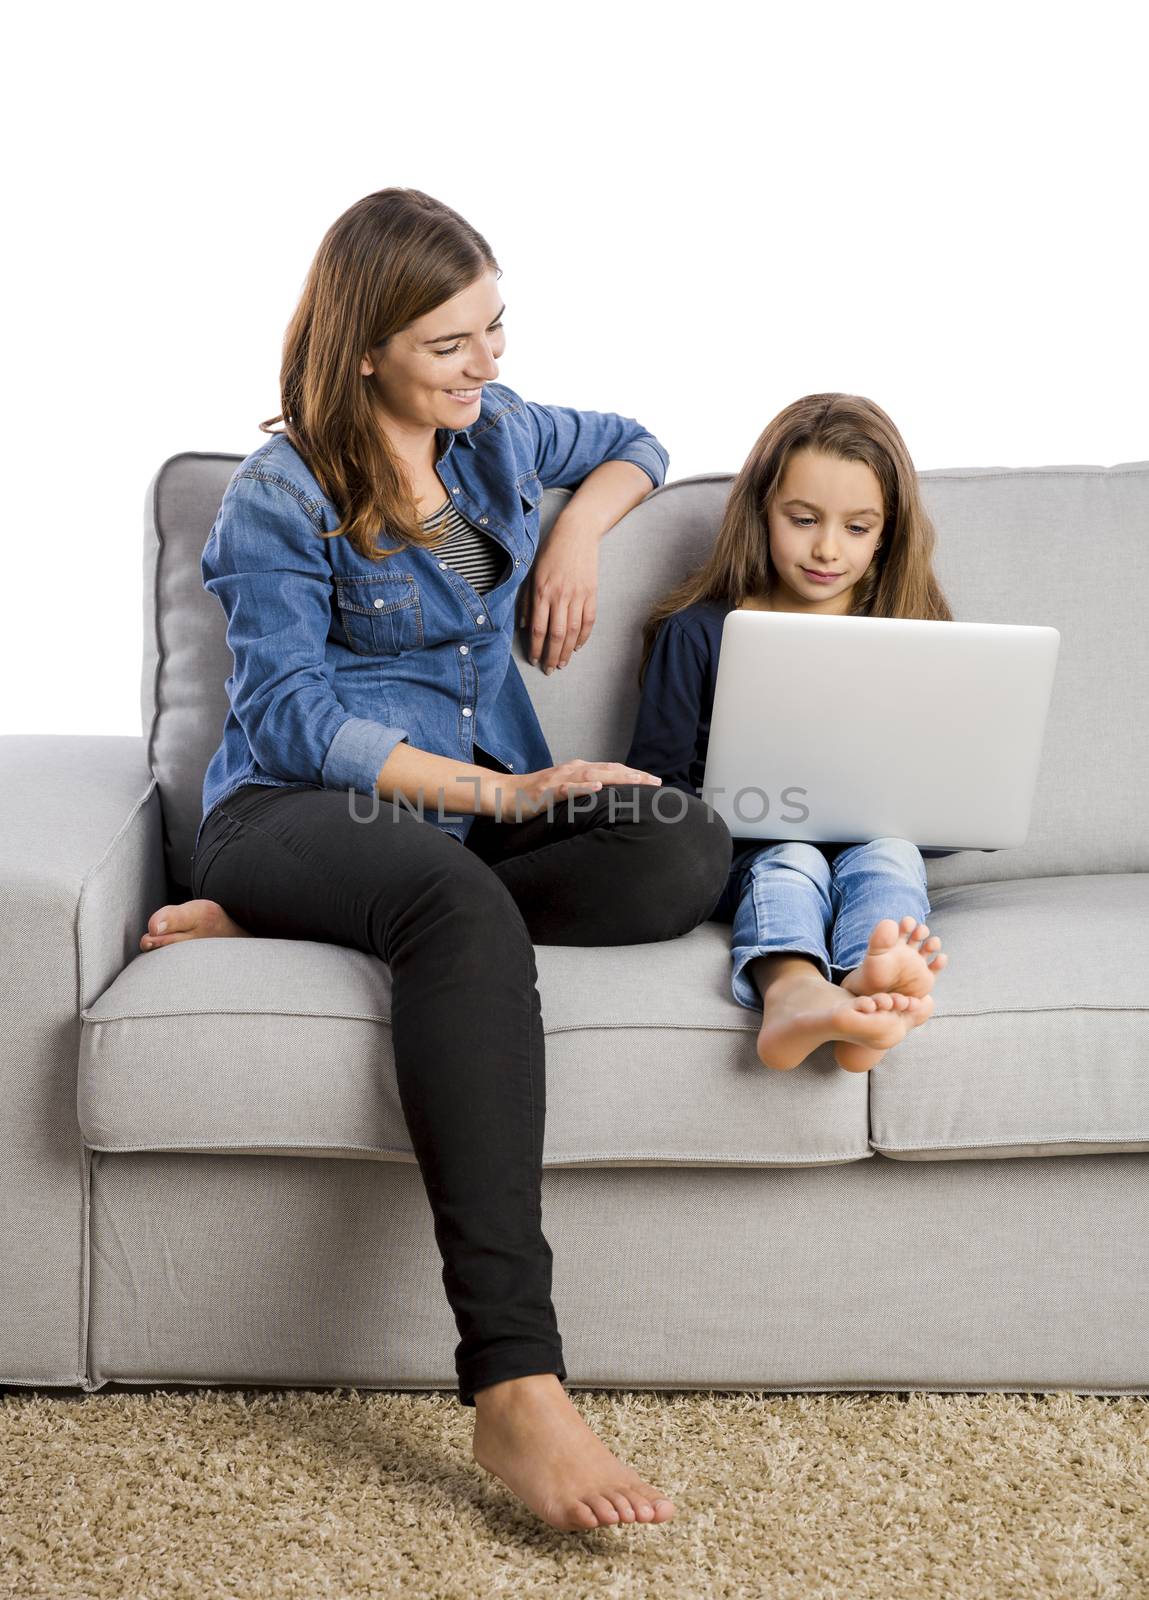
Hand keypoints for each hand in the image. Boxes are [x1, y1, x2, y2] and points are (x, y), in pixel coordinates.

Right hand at [492, 759, 661, 820]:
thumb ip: (584, 792)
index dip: (634, 775)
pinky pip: (567, 788)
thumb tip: (607, 799)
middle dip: (633, 776)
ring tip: (637, 782)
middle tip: (656, 782)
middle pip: (609, 770)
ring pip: (593, 776)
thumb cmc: (535, 796)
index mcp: (578, 770)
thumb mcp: (565, 792)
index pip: (612, 770)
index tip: (655, 782)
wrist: (504, 794)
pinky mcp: (547, 791)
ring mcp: (560, 779)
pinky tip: (597, 788)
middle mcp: (572, 770)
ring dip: (616, 778)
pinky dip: (583, 787)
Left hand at [517, 524, 598, 672]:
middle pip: (556, 635)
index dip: (536, 648)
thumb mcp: (531, 573)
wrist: (577, 532)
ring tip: (562, 663)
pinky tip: (577, 646)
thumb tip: (524, 626)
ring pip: (573, 631)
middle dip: (551, 655)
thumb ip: (526, 600)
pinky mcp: (592, 593)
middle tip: (549, 669)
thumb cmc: (550, 551)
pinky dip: (584, 636)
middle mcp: (560, 596)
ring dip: (567, 651)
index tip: (534, 659)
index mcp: (542, 592)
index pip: (538, 628)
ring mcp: (577, 595)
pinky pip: (589, 621)